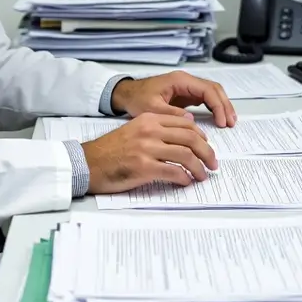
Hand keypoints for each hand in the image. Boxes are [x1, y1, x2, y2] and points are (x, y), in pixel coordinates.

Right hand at [81, 113, 216, 194]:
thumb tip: (182, 134)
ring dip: (199, 168)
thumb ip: (156, 129)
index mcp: (149, 119)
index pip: (185, 124)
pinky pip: (174, 172)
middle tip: (213, 163)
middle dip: (207, 153)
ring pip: (186, 156)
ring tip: (203, 176)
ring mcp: (147, 149)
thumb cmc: (110, 150)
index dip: (201, 137)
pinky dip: (184, 178)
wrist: (88, 163)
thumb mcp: (134, 130)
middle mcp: (150, 131)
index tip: (207, 146)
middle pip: (190, 139)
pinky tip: (186, 182)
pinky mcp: (144, 167)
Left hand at [110, 71, 236, 127]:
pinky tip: (218, 119)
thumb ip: (171, 113)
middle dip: (224, 105)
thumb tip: (191, 120)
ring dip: (222, 106)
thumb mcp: (152, 108)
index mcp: (180, 80)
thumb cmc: (137, 99)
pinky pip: (205, 99)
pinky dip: (214, 107)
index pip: (207, 90)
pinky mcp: (185, 95)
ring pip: (212, 93)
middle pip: (214, 89)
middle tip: (231, 122)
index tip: (222, 121)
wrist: (127, 94)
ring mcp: (187, 87)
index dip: (217, 105)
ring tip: (229, 122)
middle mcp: (186, 81)